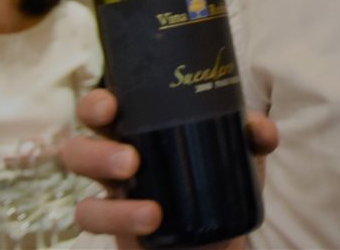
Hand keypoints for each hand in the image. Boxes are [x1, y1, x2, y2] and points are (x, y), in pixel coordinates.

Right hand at [60, 88, 278, 249]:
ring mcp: (113, 190)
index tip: (111, 106)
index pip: (104, 107)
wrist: (217, 236)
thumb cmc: (219, 180)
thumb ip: (254, 136)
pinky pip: (90, 219)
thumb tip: (260, 129)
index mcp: (139, 125)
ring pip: (83, 194)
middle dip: (94, 151)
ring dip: (111, 201)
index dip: (96, 103)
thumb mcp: (241, 154)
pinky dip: (116, 220)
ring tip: (151, 209)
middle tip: (131, 160)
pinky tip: (149, 221)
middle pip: (79, 145)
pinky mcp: (114, 224)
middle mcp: (117, 152)